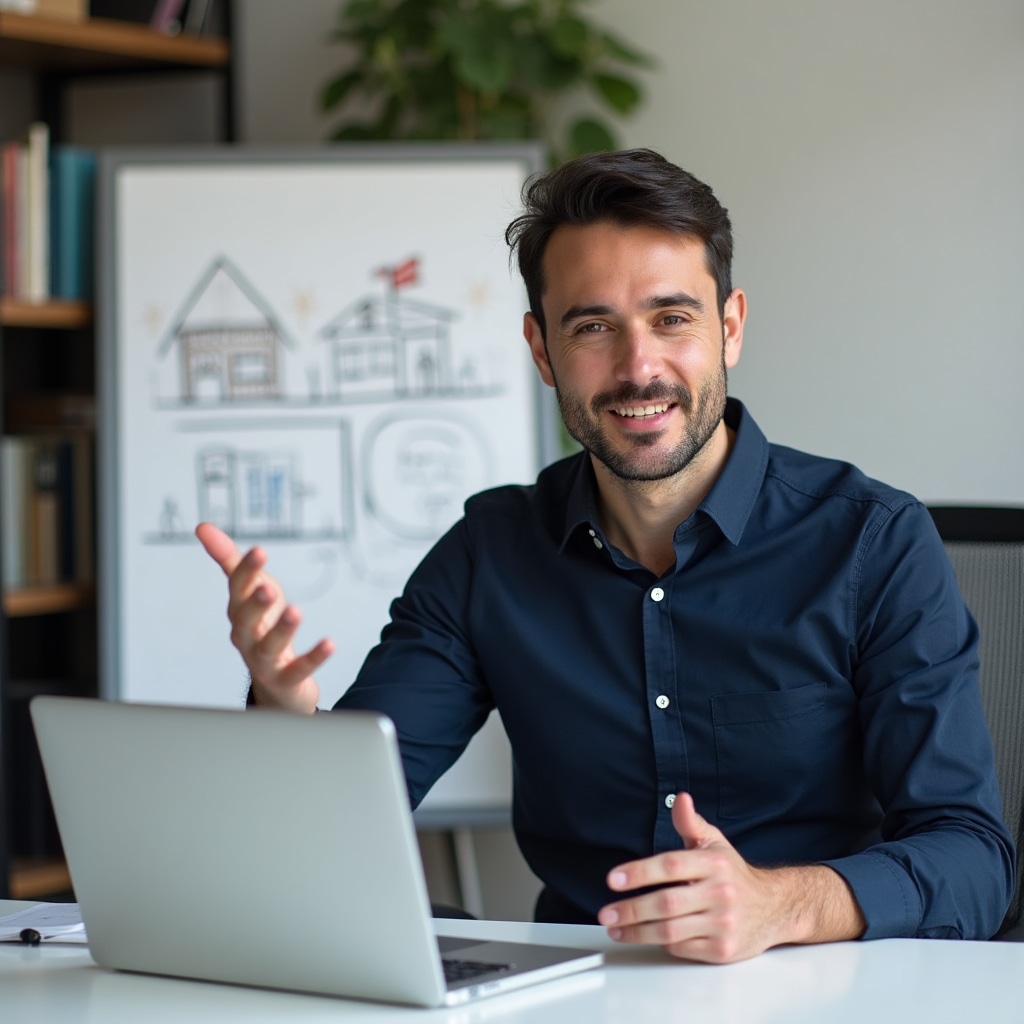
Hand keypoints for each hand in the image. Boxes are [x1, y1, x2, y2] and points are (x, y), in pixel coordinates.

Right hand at [195, 522, 332, 713]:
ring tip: (296, 612)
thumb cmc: (262, 627)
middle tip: (269, 588)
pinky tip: (329, 643)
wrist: (275, 680)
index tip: (260, 550)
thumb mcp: (250, 588)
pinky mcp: (286, 678)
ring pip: (269, 647)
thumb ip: (229, 559)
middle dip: (256, 604)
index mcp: (239, 611)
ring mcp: (264, 660)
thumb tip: (202, 527)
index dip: (248, 570)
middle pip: (246, 621)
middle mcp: (247, 636)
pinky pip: (299, 669)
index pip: (238, 588)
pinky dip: (313, 657)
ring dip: (281, 630)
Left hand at [597, 793, 863, 962]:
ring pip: (671, 931)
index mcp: (714, 863)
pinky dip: (661, 943)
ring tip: (616, 928)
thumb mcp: (714, 842)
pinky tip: (645, 937)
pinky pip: (682, 948)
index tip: (614, 879)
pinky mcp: (722, 949)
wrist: (775, 908)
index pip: (671, 865)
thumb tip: (680, 799)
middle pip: (666, 903)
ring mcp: (722, 923)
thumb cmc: (735, 874)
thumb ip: (690, 823)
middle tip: (606, 912)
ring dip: (637, 932)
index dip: (639, 872)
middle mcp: (719, 893)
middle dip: (631, 909)